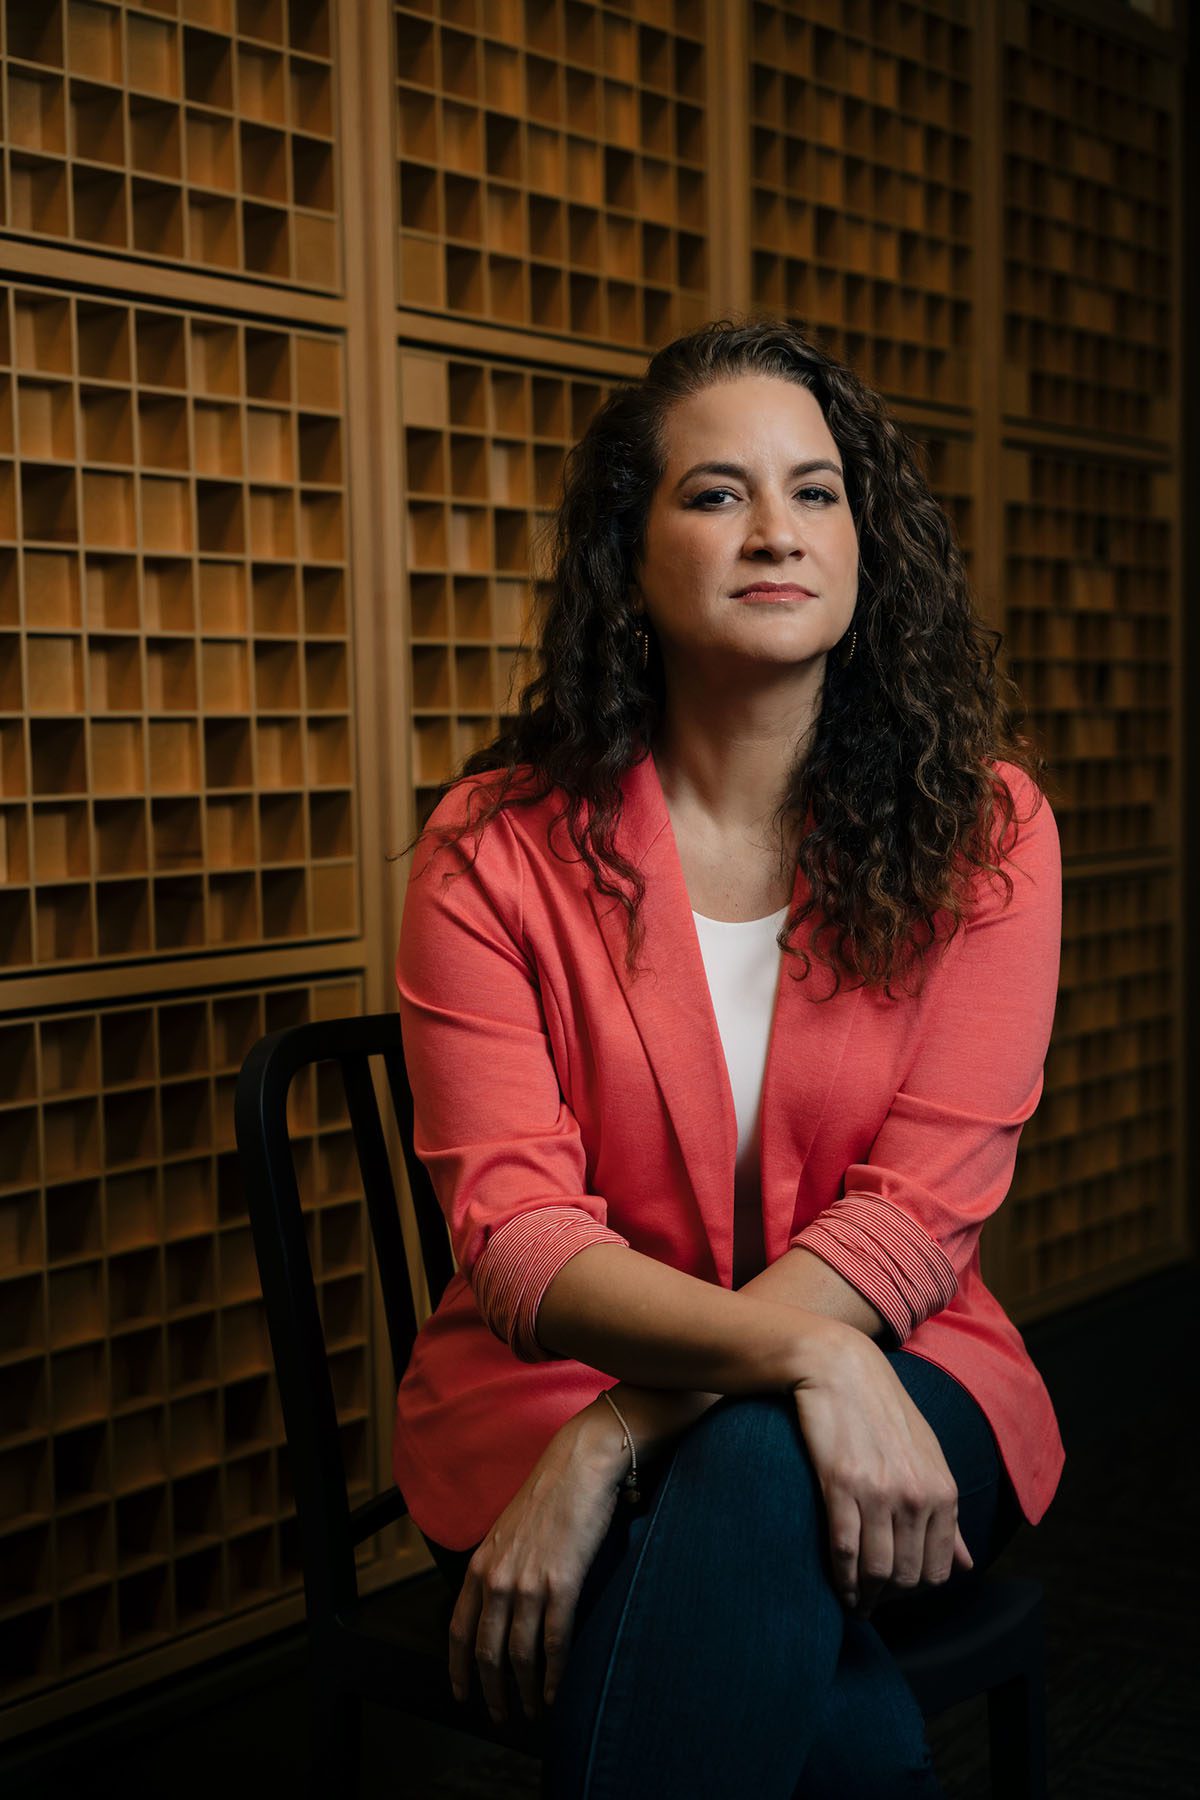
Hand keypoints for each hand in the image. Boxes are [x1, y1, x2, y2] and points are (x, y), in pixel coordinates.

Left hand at [448, 1401, 625, 1723]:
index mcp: (481, 1565)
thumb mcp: (507, 1531)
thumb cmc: (549, 1495)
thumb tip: (498, 1606)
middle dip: (492, 1692)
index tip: (462, 1695)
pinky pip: (555, 1641)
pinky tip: (557, 1692)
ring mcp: (529, 1582)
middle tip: (502, 1716)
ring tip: (532, 1710)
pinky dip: (555, 1674)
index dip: (458, 1668)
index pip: (459, 1630)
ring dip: (525, 1690)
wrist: (580, 1465)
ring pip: (519, 1654)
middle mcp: (498, 1578)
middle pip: (486, 1652)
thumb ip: (498, 1568)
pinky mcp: (562, 1583)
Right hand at [790, 1324, 973, 1617]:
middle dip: (890, 1597)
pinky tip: (838, 1585)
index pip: (939, 1569)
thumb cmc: (884, 1410)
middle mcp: (916, 1495)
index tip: (898, 1593)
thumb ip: (947, 1515)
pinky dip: (841, 1578)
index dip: (917, 1590)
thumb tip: (967, 1565)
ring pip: (877, 1569)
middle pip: (908, 1576)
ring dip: (865, 1596)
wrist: (841, 1369)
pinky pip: (845, 1550)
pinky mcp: (842, 1485)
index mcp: (943, 1490)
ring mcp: (880, 1492)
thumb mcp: (928, 1456)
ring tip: (855, 1603)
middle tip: (872, 1602)